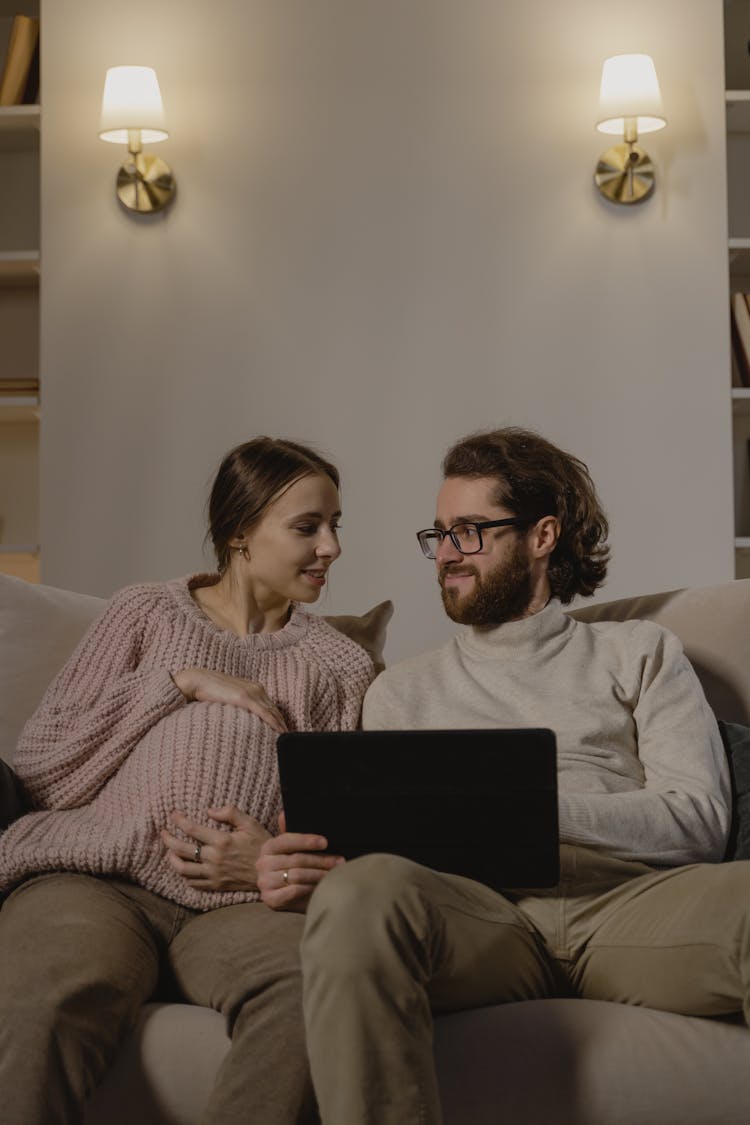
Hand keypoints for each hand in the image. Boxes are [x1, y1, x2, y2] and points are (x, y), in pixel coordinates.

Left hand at [161, 805, 271, 892]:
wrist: (271, 872)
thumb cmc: (261, 845)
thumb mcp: (250, 824)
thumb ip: (230, 813)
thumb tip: (210, 810)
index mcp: (222, 841)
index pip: (192, 830)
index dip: (179, 821)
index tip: (173, 814)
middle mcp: (214, 859)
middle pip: (181, 850)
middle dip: (168, 839)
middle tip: (163, 832)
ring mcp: (213, 874)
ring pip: (183, 869)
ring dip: (172, 859)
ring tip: (169, 851)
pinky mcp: (216, 885)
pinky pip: (193, 883)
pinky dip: (184, 876)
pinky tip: (183, 868)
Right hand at [171, 668, 287, 733]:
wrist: (198, 680)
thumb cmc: (210, 691)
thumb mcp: (229, 698)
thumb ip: (239, 706)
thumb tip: (243, 720)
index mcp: (254, 688)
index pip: (272, 707)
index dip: (280, 720)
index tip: (286, 733)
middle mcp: (257, 689)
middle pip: (276, 710)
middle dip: (284, 725)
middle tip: (292, 740)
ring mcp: (252, 693)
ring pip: (273, 712)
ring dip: (282, 727)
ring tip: (288, 740)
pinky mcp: (245, 698)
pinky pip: (264, 713)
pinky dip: (274, 723)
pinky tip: (281, 732)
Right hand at [256, 811, 343, 912]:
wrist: (286, 895)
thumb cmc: (293, 867)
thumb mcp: (294, 849)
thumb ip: (292, 833)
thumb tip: (284, 814)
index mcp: (268, 847)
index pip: (287, 840)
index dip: (307, 841)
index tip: (325, 842)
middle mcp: (262, 864)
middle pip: (297, 859)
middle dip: (321, 860)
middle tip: (339, 861)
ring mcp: (264, 882)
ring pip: (297, 875)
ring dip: (319, 875)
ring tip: (334, 874)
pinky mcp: (270, 900)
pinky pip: (294, 891)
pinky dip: (310, 888)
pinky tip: (321, 887)